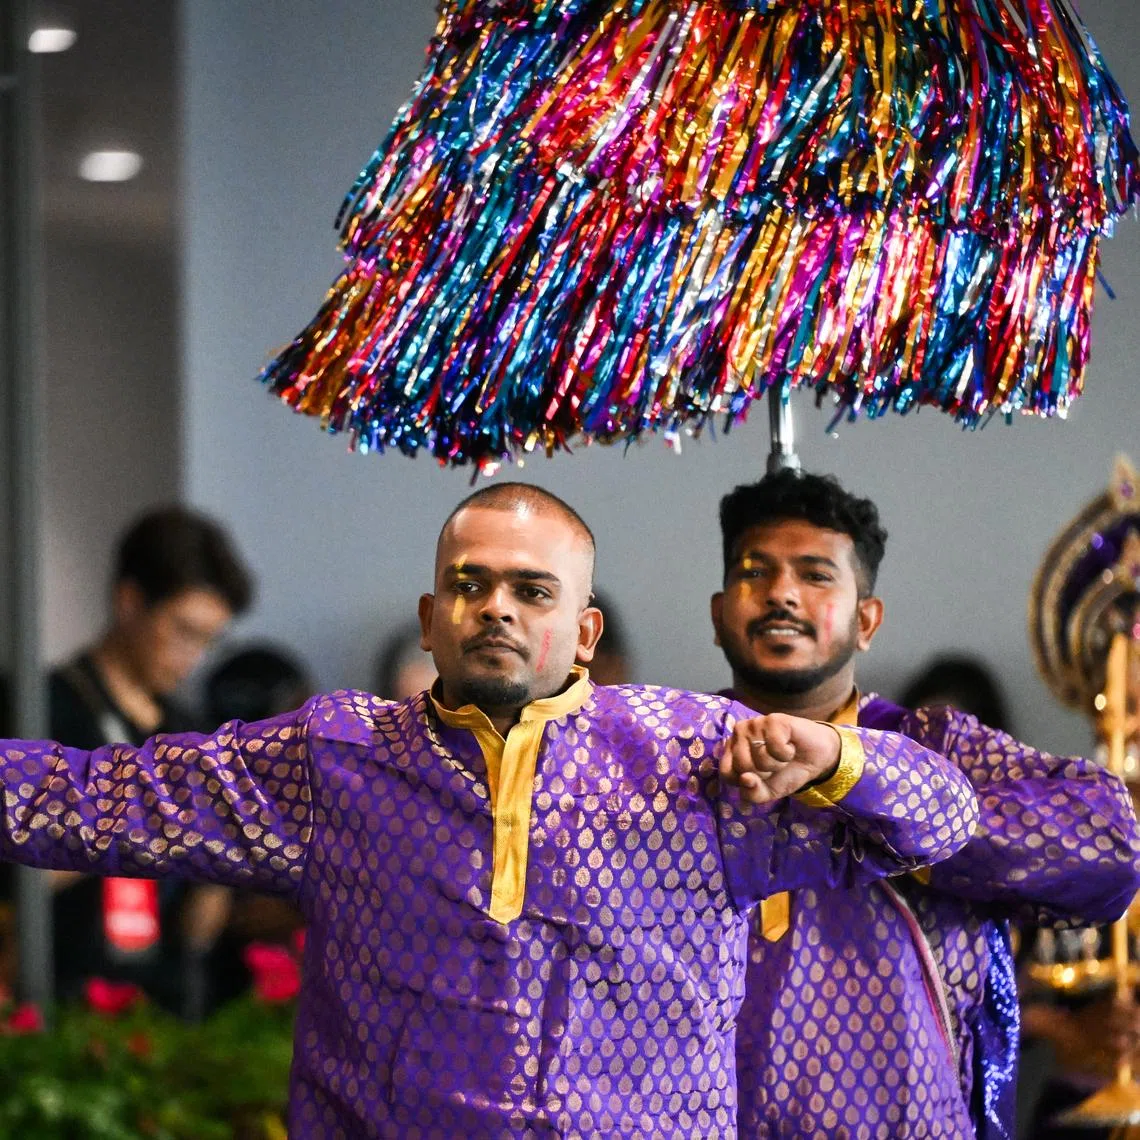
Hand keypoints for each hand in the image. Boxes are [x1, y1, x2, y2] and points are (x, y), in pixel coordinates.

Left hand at [720, 713, 840, 804]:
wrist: (815, 759)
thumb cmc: (786, 772)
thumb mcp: (767, 792)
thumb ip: (752, 793)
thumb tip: (745, 779)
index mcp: (731, 751)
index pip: (726, 773)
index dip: (747, 781)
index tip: (761, 776)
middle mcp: (739, 733)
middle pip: (742, 765)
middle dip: (764, 772)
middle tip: (775, 764)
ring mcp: (754, 724)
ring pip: (759, 756)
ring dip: (777, 763)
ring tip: (782, 755)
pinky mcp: (772, 719)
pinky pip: (775, 746)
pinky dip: (786, 753)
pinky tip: (790, 746)